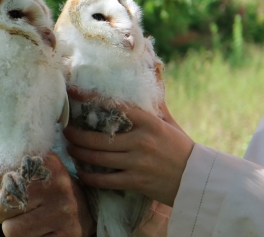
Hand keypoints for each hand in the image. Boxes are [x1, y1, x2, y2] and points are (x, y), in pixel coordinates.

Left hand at [0, 152, 95, 236]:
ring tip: (28, 220)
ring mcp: (63, 210)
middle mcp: (56, 183)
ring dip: (12, 228)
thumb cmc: (47, 192)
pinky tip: (38, 231)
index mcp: (46, 162)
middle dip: (1, 210)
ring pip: (10, 229)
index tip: (2, 187)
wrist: (85, 212)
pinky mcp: (65, 234)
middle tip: (16, 207)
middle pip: (2, 202)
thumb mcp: (27, 176)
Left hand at [64, 90, 194, 206]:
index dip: (91, 99)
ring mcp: (138, 163)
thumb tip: (151, 82)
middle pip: (99, 137)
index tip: (74, 93)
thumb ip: (156, 106)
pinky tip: (82, 172)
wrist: (198, 178)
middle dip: (77, 134)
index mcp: (149, 123)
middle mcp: (141, 141)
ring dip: (80, 153)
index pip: (116, 107)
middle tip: (65, 130)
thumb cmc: (181, 148)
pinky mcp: (136, 181)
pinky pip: (106, 180)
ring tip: (70, 147)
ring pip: (99, 158)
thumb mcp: (169, 124)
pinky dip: (91, 177)